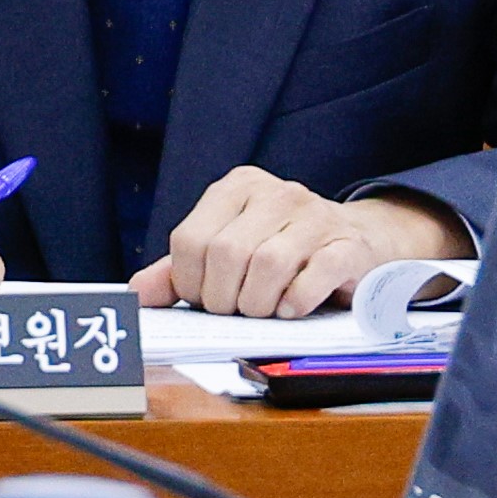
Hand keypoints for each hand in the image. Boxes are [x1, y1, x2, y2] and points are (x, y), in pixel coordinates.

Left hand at [131, 168, 464, 317]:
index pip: (191, 240)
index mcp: (238, 187)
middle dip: (224, 298)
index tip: (206, 298)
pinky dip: (295, 301)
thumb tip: (137, 292)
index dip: (190, 283)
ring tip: (264, 310)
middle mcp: (277, 193)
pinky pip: (314, 275)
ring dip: (259, 303)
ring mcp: (316, 216)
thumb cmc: (284, 251)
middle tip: (237, 309)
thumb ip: (181, 270)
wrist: (359, 243)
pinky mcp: (348, 244)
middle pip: (227, 255)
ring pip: (268, 265)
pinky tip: (291, 308)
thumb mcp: (228, 251)